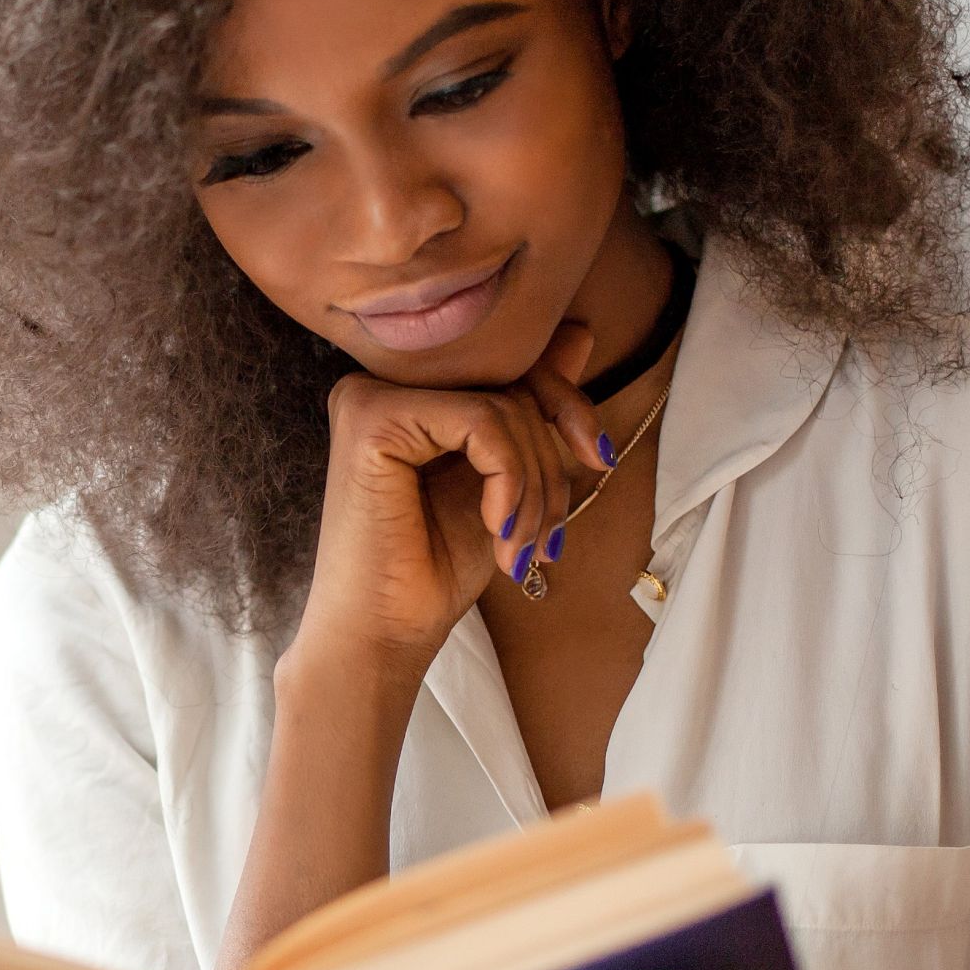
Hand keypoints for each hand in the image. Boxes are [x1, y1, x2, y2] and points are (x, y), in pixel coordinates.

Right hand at [290, 319, 608, 676]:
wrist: (382, 637)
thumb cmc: (433, 571)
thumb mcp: (504, 482)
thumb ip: (530, 411)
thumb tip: (578, 332)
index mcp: (411, 395)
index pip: (511, 370)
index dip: (569, 408)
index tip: (598, 461)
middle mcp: (383, 384)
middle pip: (513, 386)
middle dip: (553, 467)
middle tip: (549, 538)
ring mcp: (371, 395)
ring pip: (503, 408)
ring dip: (535, 489)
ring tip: (522, 549)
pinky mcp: (371, 417)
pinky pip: (480, 422)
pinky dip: (510, 481)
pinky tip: (499, 530)